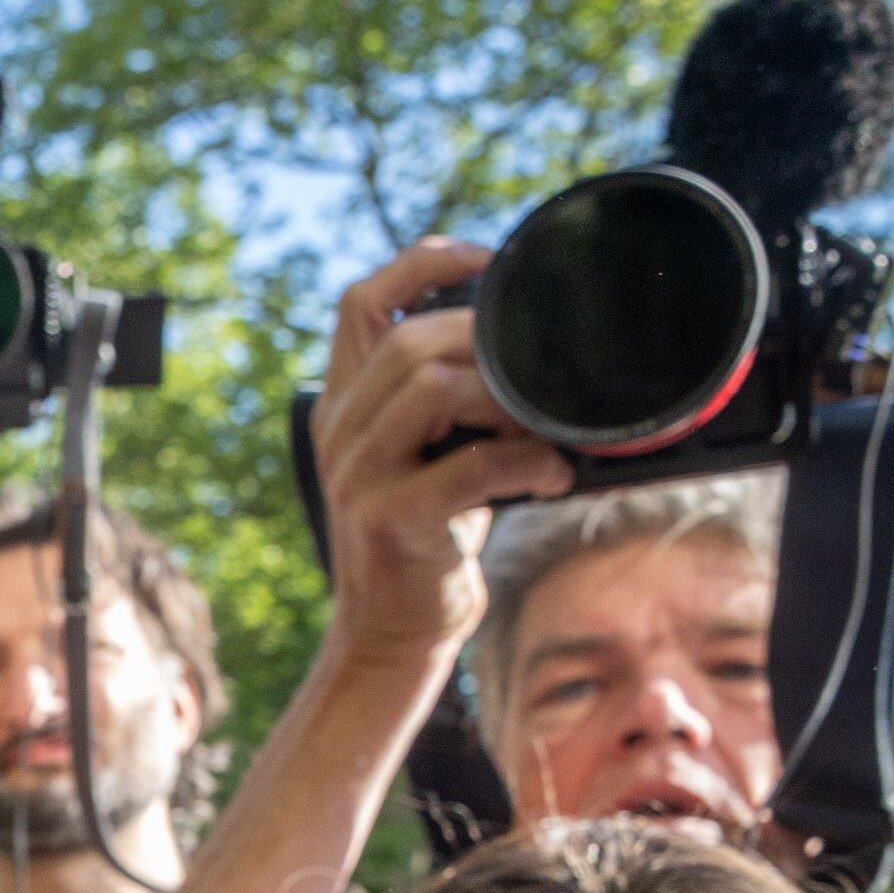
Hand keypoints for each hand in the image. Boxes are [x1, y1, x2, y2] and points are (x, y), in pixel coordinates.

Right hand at [308, 239, 572, 668]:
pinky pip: (469, 466)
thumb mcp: (424, 453)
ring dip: (504, 398)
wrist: (393, 632)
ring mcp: (358, 477)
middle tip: (538, 371)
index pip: (362, 303)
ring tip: (541, 425)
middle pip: (408, 341)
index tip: (486, 260)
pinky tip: (554, 477)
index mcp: (344, 404)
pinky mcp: (390, 521)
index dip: (423, 264)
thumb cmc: (428, 535)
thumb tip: (532, 344)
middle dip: (486, 342)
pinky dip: (527, 461)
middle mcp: (340, 432)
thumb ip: (448, 397)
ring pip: (430, 389)